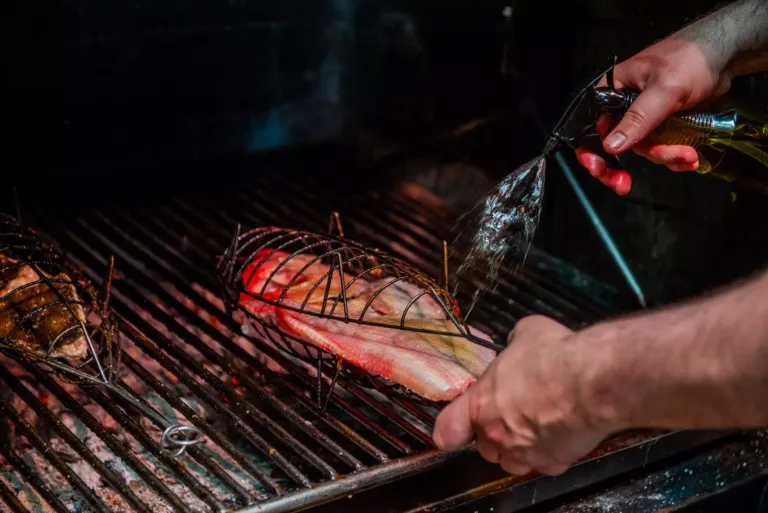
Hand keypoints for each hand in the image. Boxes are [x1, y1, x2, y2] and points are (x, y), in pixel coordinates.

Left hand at [432, 316, 615, 475]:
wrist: (593, 382)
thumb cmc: (556, 357)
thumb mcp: (525, 334)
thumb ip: (513, 345)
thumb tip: (518, 345)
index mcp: (481, 403)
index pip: (448, 429)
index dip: (449, 431)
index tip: (452, 431)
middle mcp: (498, 434)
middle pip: (484, 446)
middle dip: (493, 432)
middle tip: (510, 412)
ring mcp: (526, 452)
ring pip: (512, 461)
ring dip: (517, 448)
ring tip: (533, 425)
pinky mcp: (554, 462)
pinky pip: (545, 463)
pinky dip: (550, 452)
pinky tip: (560, 431)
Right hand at [577, 32, 731, 193]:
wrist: (725, 55)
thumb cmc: (691, 59)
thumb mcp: (663, 90)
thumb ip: (637, 119)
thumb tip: (610, 146)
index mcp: (612, 91)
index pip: (592, 125)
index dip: (591, 151)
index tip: (599, 170)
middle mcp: (623, 106)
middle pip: (618, 144)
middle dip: (634, 161)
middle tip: (625, 184)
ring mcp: (644, 116)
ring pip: (644, 149)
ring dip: (665, 157)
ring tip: (688, 156)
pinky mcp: (663, 124)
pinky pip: (661, 147)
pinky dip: (675, 156)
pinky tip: (690, 158)